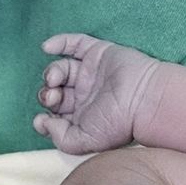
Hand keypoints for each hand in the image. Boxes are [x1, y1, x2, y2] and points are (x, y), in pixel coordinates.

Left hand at [33, 32, 158, 152]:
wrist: (144, 99)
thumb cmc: (118, 123)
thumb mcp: (85, 141)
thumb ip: (60, 138)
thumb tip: (44, 124)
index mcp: (82, 116)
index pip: (55, 115)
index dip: (44, 117)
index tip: (42, 119)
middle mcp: (85, 94)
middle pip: (56, 91)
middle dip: (47, 95)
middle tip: (53, 97)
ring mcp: (91, 73)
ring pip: (62, 69)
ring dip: (51, 73)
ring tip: (54, 79)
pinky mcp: (98, 53)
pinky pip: (75, 44)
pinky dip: (59, 43)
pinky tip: (46, 48)